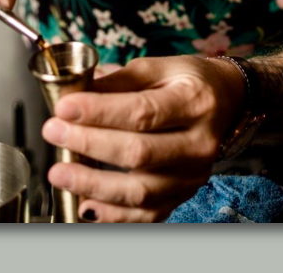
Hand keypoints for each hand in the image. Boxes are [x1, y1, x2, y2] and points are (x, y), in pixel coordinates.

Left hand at [42, 55, 244, 221]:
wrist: (228, 102)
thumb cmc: (191, 82)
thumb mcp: (161, 68)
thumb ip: (120, 81)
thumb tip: (76, 95)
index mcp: (195, 102)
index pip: (143, 112)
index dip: (99, 112)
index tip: (64, 108)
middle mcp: (199, 143)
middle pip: (139, 153)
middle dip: (89, 144)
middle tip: (54, 132)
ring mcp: (192, 174)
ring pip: (140, 191)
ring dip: (93, 184)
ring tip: (59, 172)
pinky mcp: (183, 195)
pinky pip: (145, 215)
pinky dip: (112, 214)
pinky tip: (85, 203)